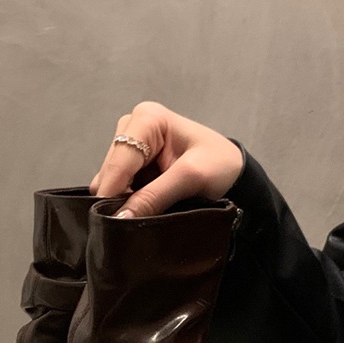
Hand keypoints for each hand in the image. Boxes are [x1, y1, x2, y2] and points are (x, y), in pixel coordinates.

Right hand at [90, 101, 244, 216]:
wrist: (234, 175)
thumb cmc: (221, 167)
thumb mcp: (190, 178)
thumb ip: (154, 196)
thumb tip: (120, 219)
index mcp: (147, 119)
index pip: (118, 162)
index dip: (112, 193)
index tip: (111, 223)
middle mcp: (132, 128)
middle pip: (109, 172)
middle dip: (117, 198)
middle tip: (129, 223)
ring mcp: (130, 147)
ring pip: (109, 182)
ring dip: (120, 201)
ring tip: (139, 216)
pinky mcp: (132, 166)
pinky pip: (117, 188)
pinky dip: (125, 202)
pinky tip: (139, 210)